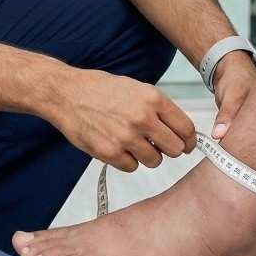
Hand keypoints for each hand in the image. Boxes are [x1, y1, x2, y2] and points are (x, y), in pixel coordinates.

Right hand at [48, 67, 195, 172]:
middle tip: (160, 146)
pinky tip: (117, 145)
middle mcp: (143, 118)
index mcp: (153, 98)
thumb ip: (158, 108)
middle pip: (175, 149)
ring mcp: (126, 137)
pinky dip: (127, 160)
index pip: (186, 128)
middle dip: (170, 149)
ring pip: (155, 161)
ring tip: (132, 142)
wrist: (66, 93)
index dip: (189, 140)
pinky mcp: (110, 153)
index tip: (188, 144)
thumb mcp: (136, 88)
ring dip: (148, 155)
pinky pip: (132, 167)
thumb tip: (179, 130)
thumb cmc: (99, 89)